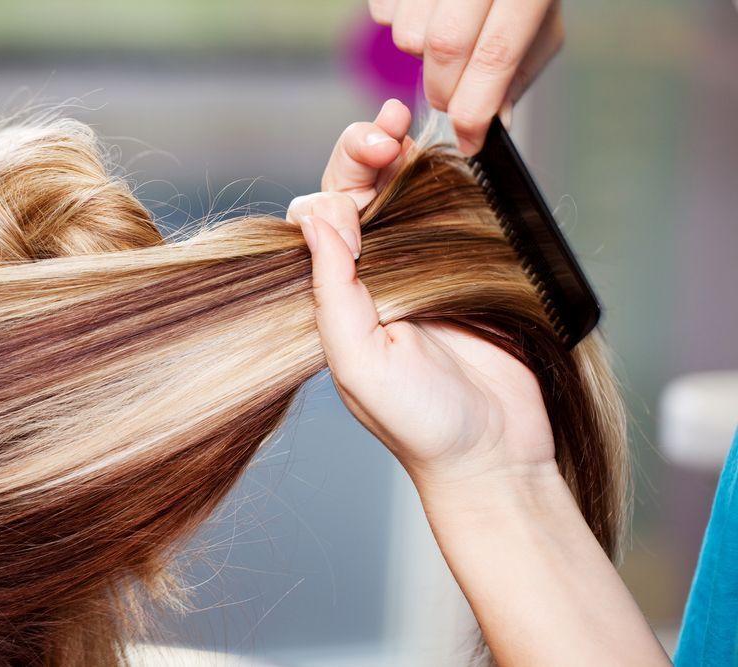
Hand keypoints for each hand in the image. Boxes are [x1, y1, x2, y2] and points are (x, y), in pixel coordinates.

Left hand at [288, 100, 555, 490]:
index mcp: (333, 301)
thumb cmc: (420, 423)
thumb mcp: (360, 362)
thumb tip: (317, 217)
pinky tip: (443, 155)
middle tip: (382, 132)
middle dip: (361, 157)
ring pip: (399, 198)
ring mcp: (419, 272)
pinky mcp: (466, 271)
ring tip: (402, 126)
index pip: (316, 228)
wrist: (495, 454)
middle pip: (355, 199)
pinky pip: (449, 214)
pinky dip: (444, 180)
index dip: (330, 191)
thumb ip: (335, 292)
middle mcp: (370, 281)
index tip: (356, 179)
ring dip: (397, 157)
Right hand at [368, 0, 563, 154]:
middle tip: (453, 98)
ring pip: (409, 35)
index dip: (476, 109)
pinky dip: (400, 25)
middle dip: (444, 91)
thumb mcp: (539, 27)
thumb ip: (515, 75)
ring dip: (420, 57)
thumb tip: (491, 124)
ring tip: (443, 40)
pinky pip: (384, 13)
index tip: (469, 140)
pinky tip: (426, 16)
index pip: (495, 55)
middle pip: (445, 46)